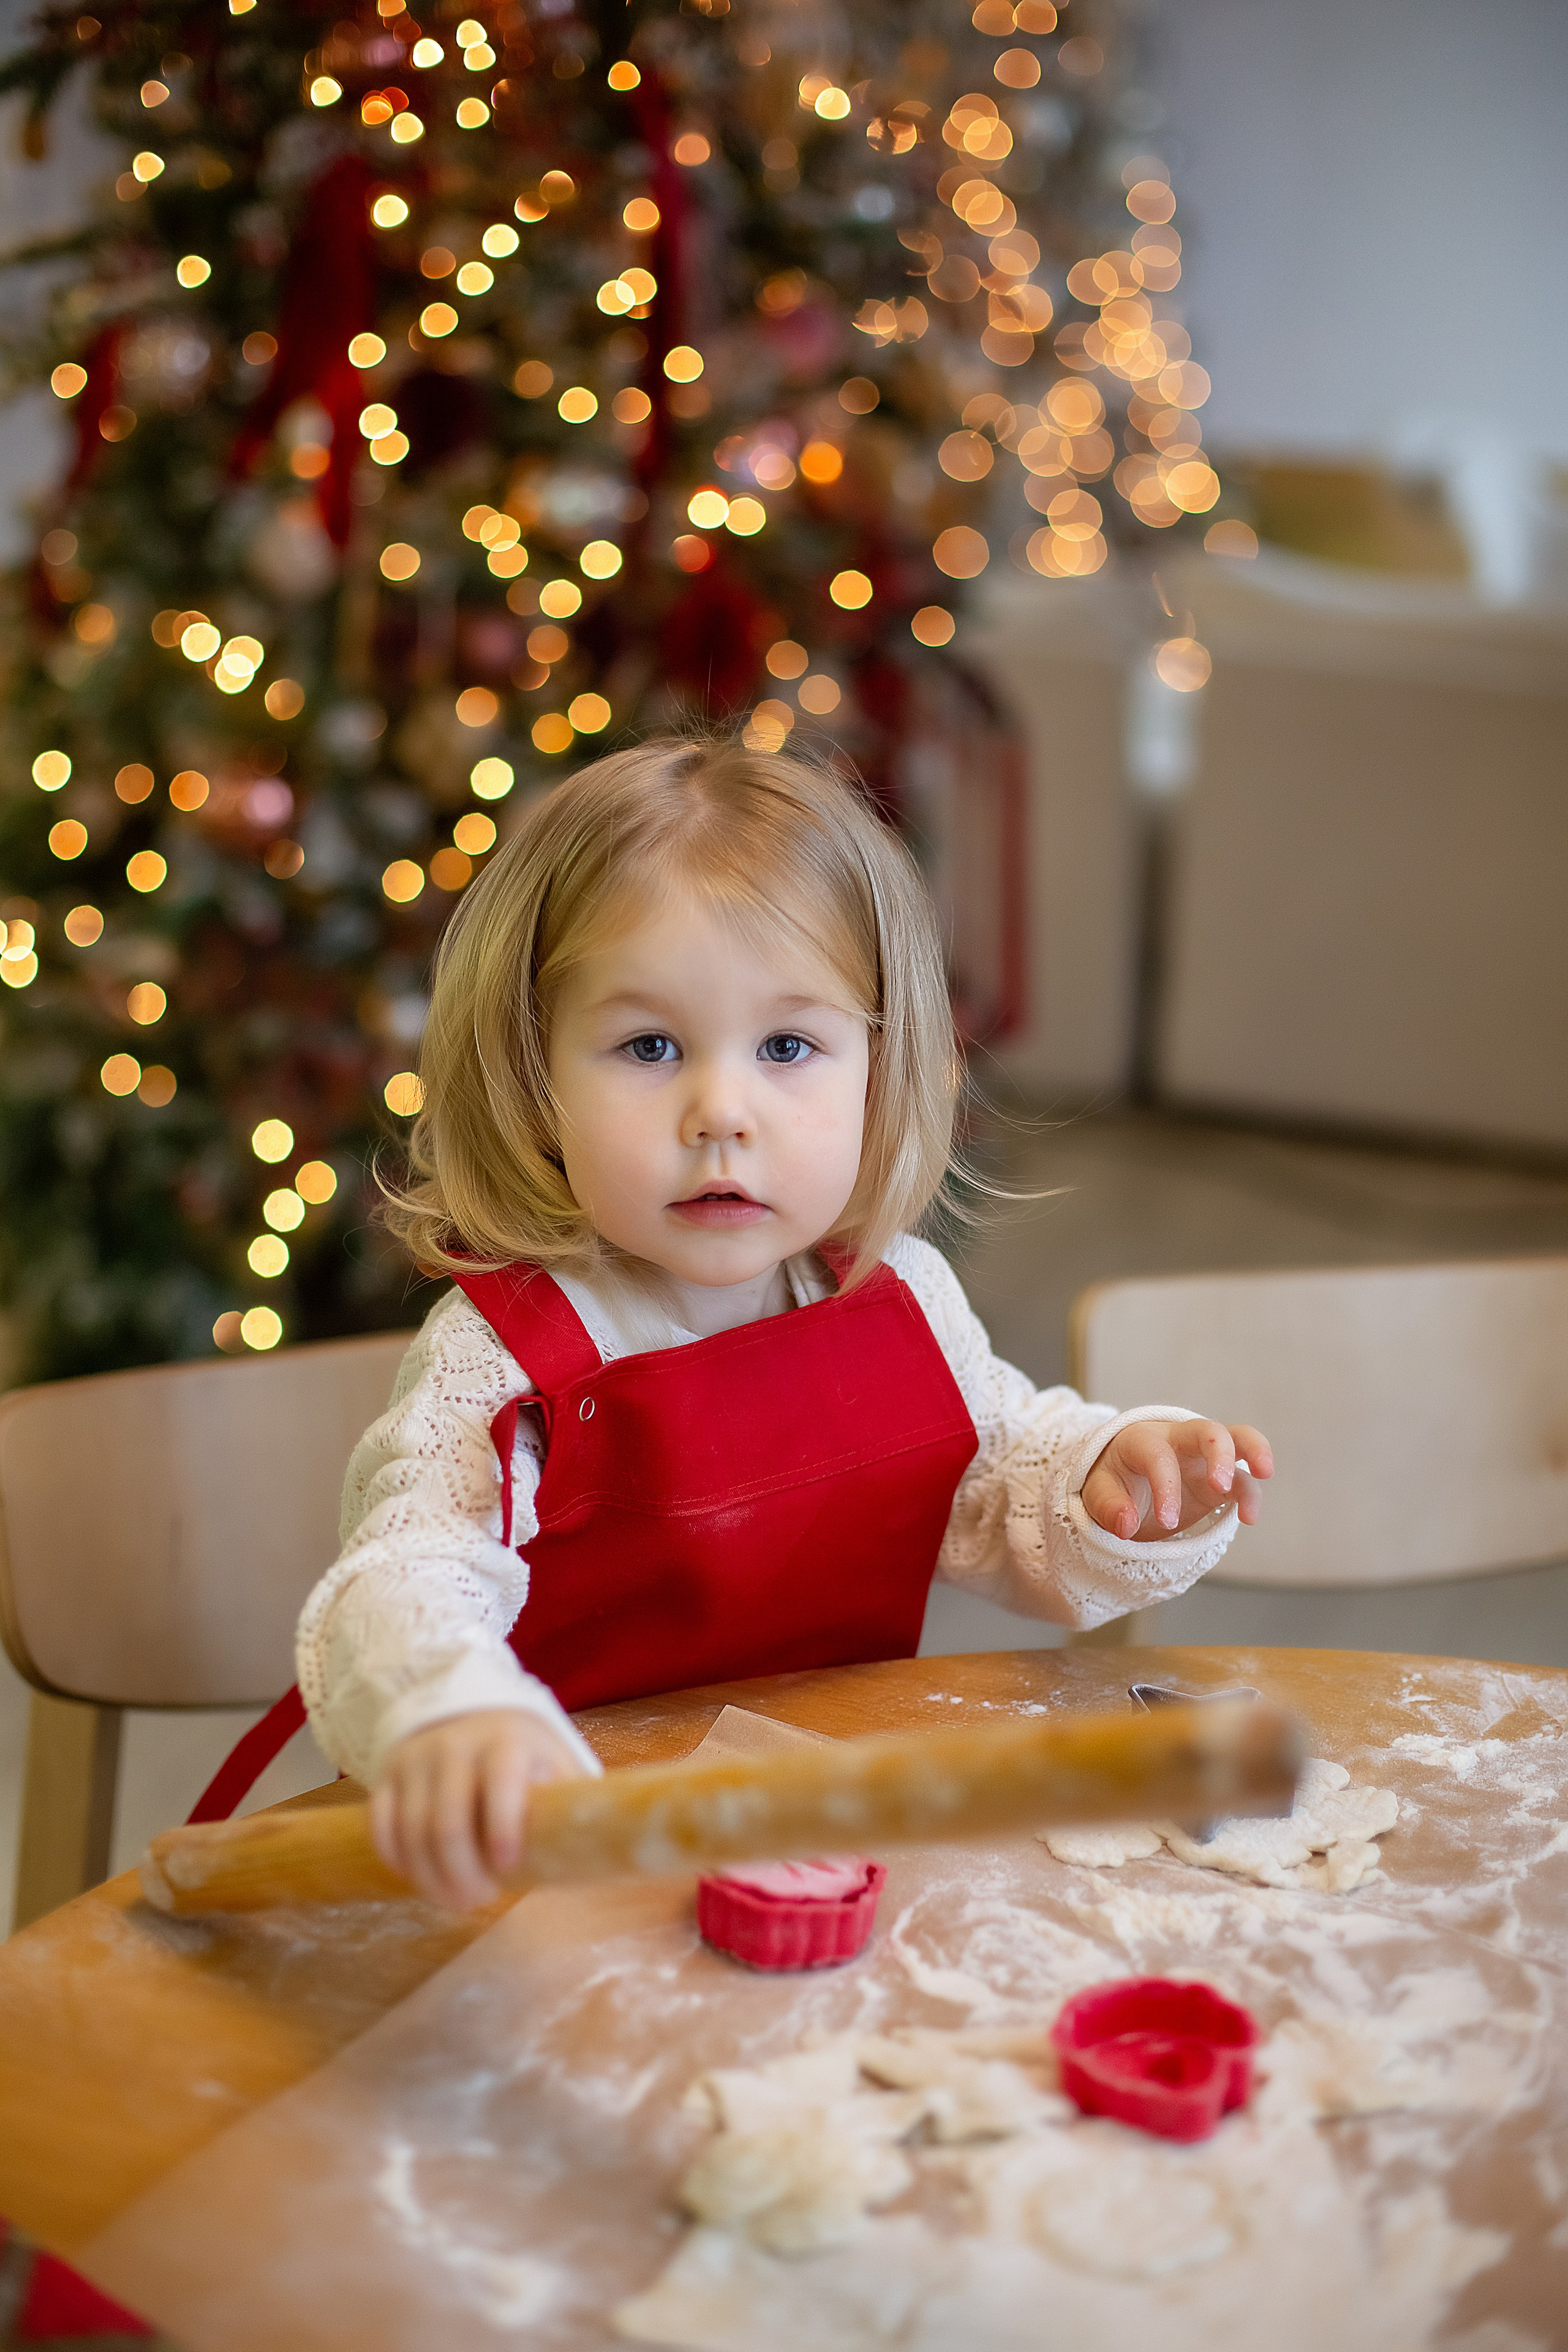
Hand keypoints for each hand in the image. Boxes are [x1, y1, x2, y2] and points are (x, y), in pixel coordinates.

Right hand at [372, 1708, 590, 1909]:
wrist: (469, 1711)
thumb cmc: (525, 1755)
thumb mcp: (556, 1764)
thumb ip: (572, 1802)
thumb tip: (611, 1850)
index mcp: (506, 1743)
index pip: (501, 1780)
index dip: (503, 1825)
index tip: (508, 1866)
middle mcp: (455, 1746)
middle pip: (446, 1822)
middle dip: (461, 1874)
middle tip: (479, 1900)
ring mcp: (416, 1760)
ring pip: (411, 1832)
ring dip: (430, 1878)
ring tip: (455, 1899)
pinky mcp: (388, 1776)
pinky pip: (382, 1826)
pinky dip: (398, 1860)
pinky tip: (419, 1877)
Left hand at [1081, 1419, 1272, 1542]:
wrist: (1123, 1481)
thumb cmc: (1111, 1482)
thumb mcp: (1096, 1493)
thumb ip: (1107, 1506)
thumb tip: (1125, 1524)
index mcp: (1143, 1439)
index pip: (1159, 1455)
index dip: (1166, 1486)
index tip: (1168, 1520)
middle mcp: (1178, 1440)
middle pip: (1208, 1430)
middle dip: (1219, 1453)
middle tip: (1219, 1485)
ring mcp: (1203, 1457)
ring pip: (1238, 1438)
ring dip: (1254, 1452)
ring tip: (1263, 1475)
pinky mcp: (1219, 1478)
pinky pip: (1243, 1478)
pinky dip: (1251, 1494)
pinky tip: (1249, 1517)